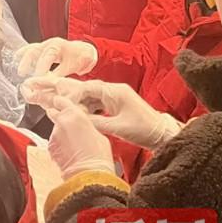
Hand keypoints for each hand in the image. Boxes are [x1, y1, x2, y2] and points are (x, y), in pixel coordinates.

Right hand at [16, 37, 98, 78]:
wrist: (81, 51)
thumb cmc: (78, 59)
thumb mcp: (72, 67)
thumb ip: (60, 75)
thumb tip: (49, 84)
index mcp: (60, 47)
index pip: (49, 57)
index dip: (42, 67)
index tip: (38, 78)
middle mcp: (50, 43)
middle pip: (36, 51)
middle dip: (29, 62)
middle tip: (23, 74)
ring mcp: (45, 44)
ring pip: (31, 49)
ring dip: (24, 59)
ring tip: (19, 70)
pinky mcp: (41, 47)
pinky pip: (30, 49)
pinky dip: (23, 53)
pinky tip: (16, 58)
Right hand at [29, 77, 183, 151]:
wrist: (162, 134)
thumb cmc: (144, 130)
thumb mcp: (118, 128)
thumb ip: (96, 122)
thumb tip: (76, 119)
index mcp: (116, 91)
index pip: (88, 88)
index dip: (72, 94)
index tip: (60, 102)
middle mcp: (115, 91)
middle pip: (88, 90)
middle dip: (73, 96)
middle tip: (59, 102)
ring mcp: (116, 97)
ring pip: (92, 97)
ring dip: (80, 104)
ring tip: (67, 110)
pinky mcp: (117, 104)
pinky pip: (98, 103)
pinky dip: (88, 108)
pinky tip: (80, 115)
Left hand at [47, 97, 116, 177]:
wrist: (89, 175)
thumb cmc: (98, 156)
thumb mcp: (99, 134)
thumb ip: (87, 125)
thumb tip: (83, 126)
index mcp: (75, 114)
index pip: (61, 100)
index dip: (62, 102)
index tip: (63, 104)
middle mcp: (61, 122)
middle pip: (53, 112)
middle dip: (59, 116)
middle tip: (69, 126)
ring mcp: (54, 135)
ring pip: (55, 129)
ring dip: (61, 134)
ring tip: (73, 145)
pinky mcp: (50, 147)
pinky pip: (53, 142)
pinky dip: (58, 145)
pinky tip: (69, 152)